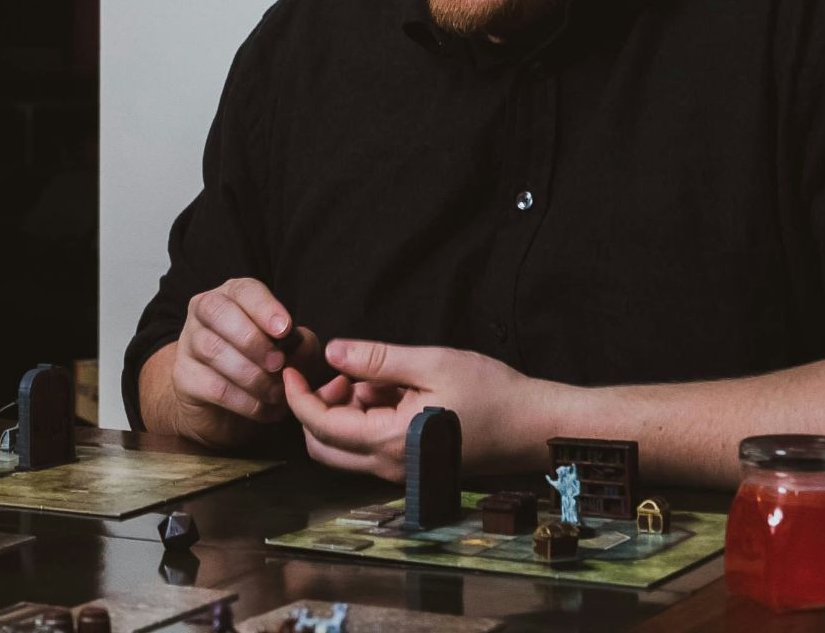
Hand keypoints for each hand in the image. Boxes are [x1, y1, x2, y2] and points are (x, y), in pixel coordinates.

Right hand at [162, 278, 315, 446]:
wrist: (225, 406)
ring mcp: (189, 343)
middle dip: (252, 339)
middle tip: (278, 363)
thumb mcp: (288, 350)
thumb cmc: (261, 365)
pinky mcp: (184, 377)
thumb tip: (301, 345)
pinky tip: (264, 410)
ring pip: (212, 349)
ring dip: (251, 375)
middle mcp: (204, 313)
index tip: (285, 329)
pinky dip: (245, 401)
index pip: (244, 290)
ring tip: (276, 393)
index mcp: (232, 296)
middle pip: (217, 312)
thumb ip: (301, 344)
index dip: (264, 307)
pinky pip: (213, 386)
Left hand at [282, 338, 555, 481]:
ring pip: (344, 449)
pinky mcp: (412, 467)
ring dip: (343, 413)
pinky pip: (370, 448)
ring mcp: (401, 471)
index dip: (297, 395)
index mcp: (389, 441)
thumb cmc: (492, 393)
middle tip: (339, 373)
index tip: (290, 367)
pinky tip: (393, 392)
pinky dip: (365, 420)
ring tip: (376, 378)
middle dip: (317, 407)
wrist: (534, 426)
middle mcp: (389, 466)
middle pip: (322, 446)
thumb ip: (377, 359)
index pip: (319, 425)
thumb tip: (331, 352)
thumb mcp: (431, 363)